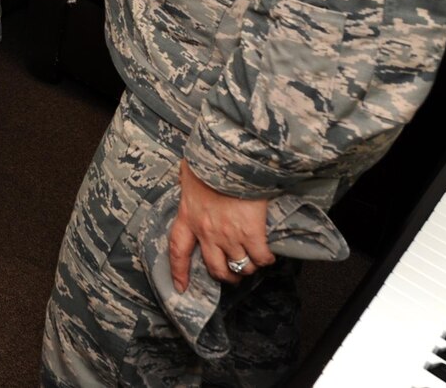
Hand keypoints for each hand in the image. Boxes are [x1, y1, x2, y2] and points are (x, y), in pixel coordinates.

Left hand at [168, 161, 274, 291]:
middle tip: (232, 275)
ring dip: (247, 268)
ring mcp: (229, 235)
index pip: (178, 251)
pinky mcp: (252, 233)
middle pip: (214, 268)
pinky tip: (267, 254)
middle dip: (225, 276)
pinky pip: (260, 258)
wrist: (231, 158)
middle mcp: (206, 232)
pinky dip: (265, 260)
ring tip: (252, 262)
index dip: (179, 272)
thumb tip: (186, 178)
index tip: (181, 287)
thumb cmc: (209, 161)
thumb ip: (188, 184)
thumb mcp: (189, 173)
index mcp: (188, 217)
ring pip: (239, 267)